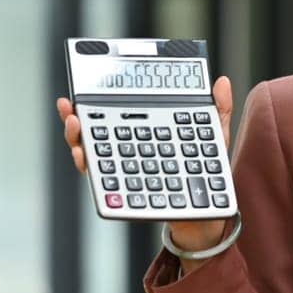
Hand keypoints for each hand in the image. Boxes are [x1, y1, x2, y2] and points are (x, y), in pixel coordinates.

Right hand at [55, 75, 236, 251]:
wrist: (207, 211)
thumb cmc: (205, 171)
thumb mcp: (213, 138)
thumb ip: (216, 110)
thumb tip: (222, 81)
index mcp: (144, 133)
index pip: (114, 115)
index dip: (93, 103)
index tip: (78, 93)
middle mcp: (129, 152)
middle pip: (94, 134)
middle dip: (75, 121)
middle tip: (70, 109)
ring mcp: (127, 172)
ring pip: (94, 156)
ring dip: (78, 142)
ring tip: (76, 129)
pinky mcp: (129, 192)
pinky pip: (106, 182)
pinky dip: (94, 169)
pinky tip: (88, 157)